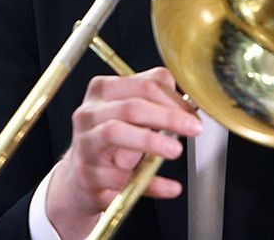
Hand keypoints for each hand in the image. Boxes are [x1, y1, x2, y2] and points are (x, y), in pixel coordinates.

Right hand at [46, 67, 200, 238]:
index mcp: (102, 91)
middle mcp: (89, 114)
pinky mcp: (87, 175)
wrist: (80, 179)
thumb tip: (188, 102)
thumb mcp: (129, 114)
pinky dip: (150, 183)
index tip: (193, 113)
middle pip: (130, 107)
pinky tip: (171, 187)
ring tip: (176, 150)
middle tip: (194, 128)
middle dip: (167, 117)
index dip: (173, 99)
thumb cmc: (112, 141)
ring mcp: (85, 144)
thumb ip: (155, 100)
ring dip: (150, 141)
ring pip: (115, 133)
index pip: (143, 86)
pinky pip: (121, 179)